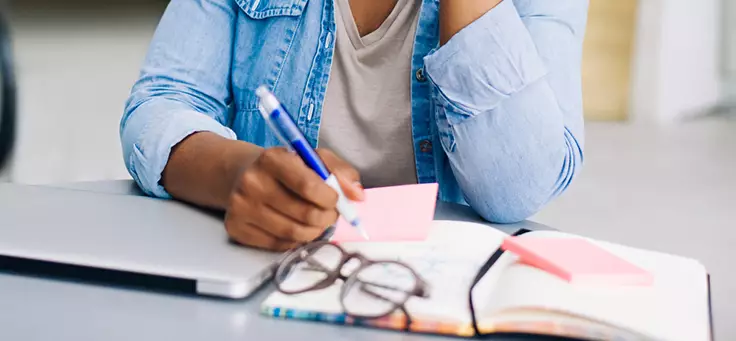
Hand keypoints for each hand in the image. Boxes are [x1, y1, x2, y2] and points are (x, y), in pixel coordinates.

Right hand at [224, 148, 363, 250]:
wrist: (243, 175)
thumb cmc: (286, 168)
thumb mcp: (313, 158)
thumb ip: (340, 172)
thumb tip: (357, 195)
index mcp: (271, 159)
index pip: (309, 186)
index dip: (331, 198)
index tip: (336, 199)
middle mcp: (252, 182)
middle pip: (305, 214)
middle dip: (327, 217)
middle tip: (330, 213)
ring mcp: (241, 207)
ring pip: (294, 233)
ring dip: (314, 231)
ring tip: (315, 220)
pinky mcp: (236, 228)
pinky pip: (279, 245)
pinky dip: (294, 239)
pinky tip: (294, 225)